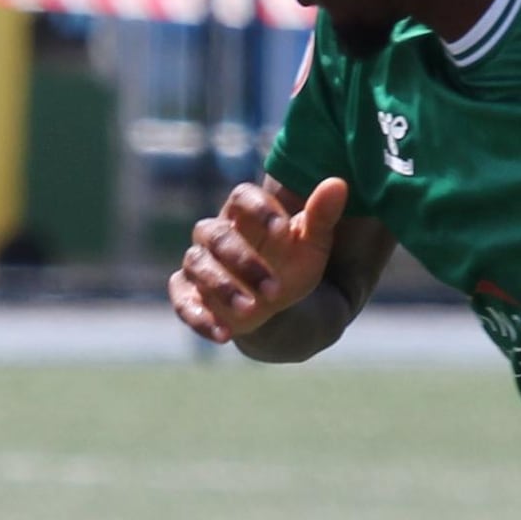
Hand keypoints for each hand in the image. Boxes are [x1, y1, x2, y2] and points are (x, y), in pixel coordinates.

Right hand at [171, 175, 345, 345]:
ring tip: (253, 310)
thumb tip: (338, 184)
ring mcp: (199, 264)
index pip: (241, 197)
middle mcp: (215, 234)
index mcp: (245, 213)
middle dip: (244, 261)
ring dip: (223, 287)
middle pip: (217, 235)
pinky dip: (199, 318)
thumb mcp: (312, 243)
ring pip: (198, 265)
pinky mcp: (188, 294)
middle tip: (275, 288)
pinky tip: (223, 335)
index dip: (259, 209)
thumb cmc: (291, 262)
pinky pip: (182, 301)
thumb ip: (321, 215)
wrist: (277, 303)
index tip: (283, 229)